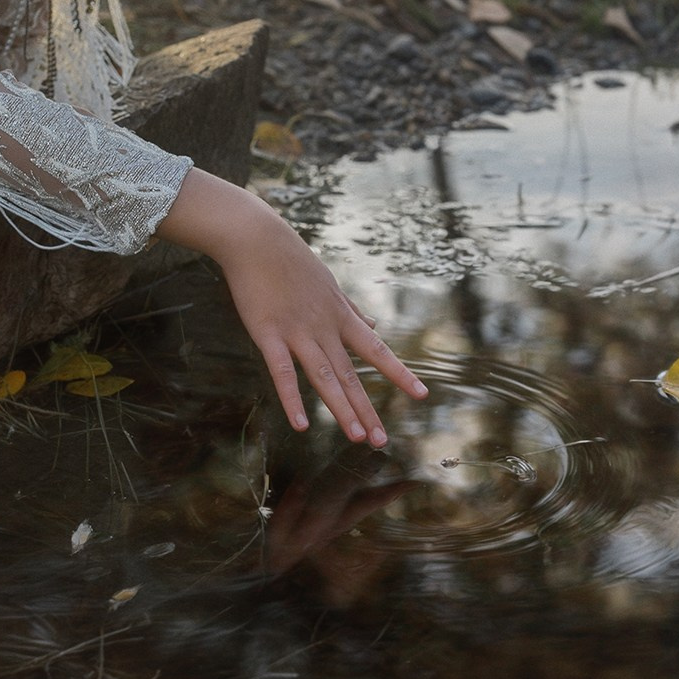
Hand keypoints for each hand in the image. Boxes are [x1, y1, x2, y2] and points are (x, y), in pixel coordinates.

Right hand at [153, 169, 426, 445]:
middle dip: (367, 409)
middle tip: (381, 441)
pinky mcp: (268, 333)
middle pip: (350, 374)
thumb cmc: (290, 259)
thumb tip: (373, 325)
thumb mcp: (328, 284)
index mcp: (340, 315)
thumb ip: (351, 309)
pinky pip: (282, 372)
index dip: (399, 374)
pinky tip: (302, 425)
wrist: (256, 237)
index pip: (376, 350)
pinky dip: (292, 399)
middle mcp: (325, 327)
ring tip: (358, 438)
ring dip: (342, 409)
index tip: (422, 394)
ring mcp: (297, 331)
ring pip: (324, 377)